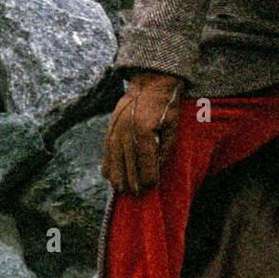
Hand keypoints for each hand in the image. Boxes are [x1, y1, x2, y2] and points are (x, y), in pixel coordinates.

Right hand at [101, 71, 184, 194]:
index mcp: (144, 129)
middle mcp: (127, 130)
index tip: (150, 187)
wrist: (151, 84)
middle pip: (127, 163)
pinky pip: (106, 150)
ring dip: (118, 177)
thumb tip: (155, 171)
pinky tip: (109, 177)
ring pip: (114, 159)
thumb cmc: (167, 108)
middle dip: (132, 181)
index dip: (148, 177)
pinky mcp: (110, 128)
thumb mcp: (172, 128)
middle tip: (136, 194)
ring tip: (122, 190)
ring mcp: (116, 128)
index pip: (145, 160)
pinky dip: (107, 164)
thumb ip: (164, 149)